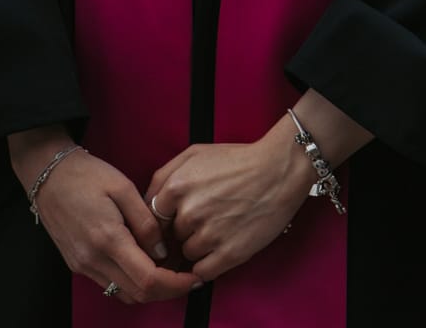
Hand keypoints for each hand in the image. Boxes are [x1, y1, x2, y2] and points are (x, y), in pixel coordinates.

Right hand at [8, 130, 200, 305]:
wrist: (48, 174)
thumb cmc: (87, 174)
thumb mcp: (123, 187)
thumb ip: (146, 222)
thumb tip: (163, 253)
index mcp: (108, 240)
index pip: (148, 280)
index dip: (175, 285)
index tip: (195, 278)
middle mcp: (93, 260)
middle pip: (137, 294)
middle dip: (168, 291)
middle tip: (188, 276)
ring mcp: (83, 266)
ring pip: (123, 293)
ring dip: (149, 289)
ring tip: (169, 270)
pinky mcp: (77, 264)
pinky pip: (110, 285)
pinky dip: (131, 283)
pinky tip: (143, 264)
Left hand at [144, 123, 315, 282]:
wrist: (278, 171)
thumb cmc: (237, 160)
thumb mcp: (194, 154)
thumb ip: (164, 175)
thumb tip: (148, 203)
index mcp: (177, 187)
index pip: (153, 218)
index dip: (163, 220)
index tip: (173, 220)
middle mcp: (190, 212)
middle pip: (171, 236)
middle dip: (182, 231)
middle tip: (204, 218)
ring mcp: (210, 235)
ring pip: (187, 254)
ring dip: (197, 246)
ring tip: (217, 228)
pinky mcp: (229, 254)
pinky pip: (203, 271)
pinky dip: (208, 264)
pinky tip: (220, 246)